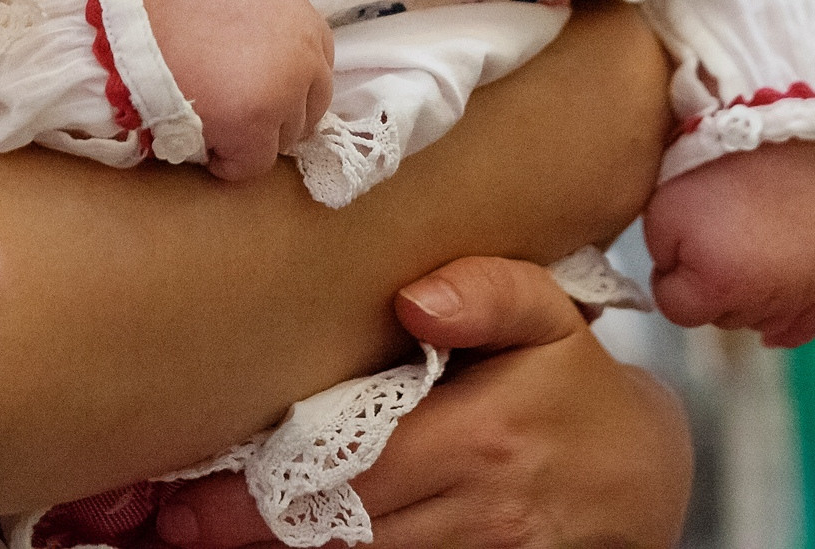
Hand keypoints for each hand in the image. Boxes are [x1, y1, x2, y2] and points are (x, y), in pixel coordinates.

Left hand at [140, 258, 690, 547]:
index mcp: (481, 436)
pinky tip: (283, 545)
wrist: (643, 478)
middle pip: (339, 532)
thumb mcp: (549, 317)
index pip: (350, 471)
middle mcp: (476, 511)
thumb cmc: (572, 382)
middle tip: (171, 525)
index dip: (262, 493)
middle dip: (248, 534)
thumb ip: (490, 291)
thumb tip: (416, 295)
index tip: (188, 499)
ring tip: (201, 539)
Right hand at [144, 0, 336, 182]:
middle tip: (233, 113)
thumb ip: (268, 29)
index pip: (319, 67)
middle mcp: (304, 51)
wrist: (131, 25)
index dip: (287, 84)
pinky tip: (203, 143)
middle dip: (276, 117)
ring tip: (211, 120)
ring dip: (251, 138)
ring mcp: (285, 90)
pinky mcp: (257, 125)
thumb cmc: (173, 11)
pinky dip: (228, 163)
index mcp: (301, 15)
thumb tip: (275, 65)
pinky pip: (253, 166)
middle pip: (311, 107)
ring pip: (284, 139)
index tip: (257, 90)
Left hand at [641, 140, 814, 342]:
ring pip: (761, 320)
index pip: (678, 311)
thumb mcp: (660, 213)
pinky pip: (814, 320)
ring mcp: (804, 287)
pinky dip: (792, 327)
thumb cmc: (706, 170)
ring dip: (744, 302)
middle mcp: (765, 297)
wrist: (772, 133)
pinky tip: (773, 331)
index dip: (668, 281)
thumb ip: (662, 262)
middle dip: (707, 290)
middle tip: (709, 243)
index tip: (672, 251)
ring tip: (739, 261)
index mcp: (717, 284)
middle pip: (722, 319)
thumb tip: (680, 283)